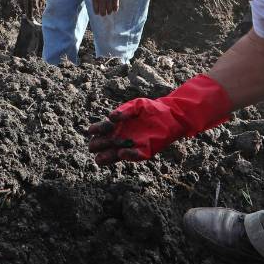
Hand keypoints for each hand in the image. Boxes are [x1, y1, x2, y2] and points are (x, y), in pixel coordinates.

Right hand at [87, 75, 231, 164]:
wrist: (171, 116)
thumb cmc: (152, 109)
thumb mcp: (136, 105)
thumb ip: (124, 110)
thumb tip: (110, 118)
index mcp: (117, 126)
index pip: (100, 131)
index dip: (95, 131)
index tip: (92, 130)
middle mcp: (122, 137)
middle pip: (103, 145)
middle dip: (98, 145)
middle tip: (97, 143)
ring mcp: (132, 146)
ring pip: (114, 155)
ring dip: (107, 156)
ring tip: (100, 158)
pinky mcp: (145, 151)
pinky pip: (134, 157)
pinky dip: (128, 156)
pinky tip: (122, 153)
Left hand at [90, 0, 120, 15]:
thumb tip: (96, 6)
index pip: (96, 9)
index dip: (97, 12)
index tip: (98, 13)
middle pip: (102, 12)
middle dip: (102, 14)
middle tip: (103, 13)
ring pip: (109, 11)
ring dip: (109, 12)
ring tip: (108, 11)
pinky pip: (116, 7)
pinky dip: (114, 10)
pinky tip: (114, 9)